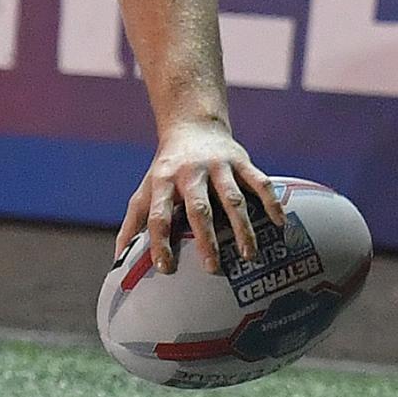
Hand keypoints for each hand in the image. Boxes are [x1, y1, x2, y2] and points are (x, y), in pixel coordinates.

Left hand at [115, 121, 285, 274]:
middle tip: (212, 268)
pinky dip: (270, 202)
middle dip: (205, 238)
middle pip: (197, 209)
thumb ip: (133, 223)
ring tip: (249, 254)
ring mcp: (218, 166)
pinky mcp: (242, 161)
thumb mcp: (145, 191)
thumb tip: (118, 259)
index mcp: (162, 183)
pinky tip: (279, 224)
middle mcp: (190, 174)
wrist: (192, 127)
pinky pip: (259, 182)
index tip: (166, 269)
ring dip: (241, 227)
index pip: (158, 216)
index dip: (160, 242)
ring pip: (232, 199)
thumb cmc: (166, 170)